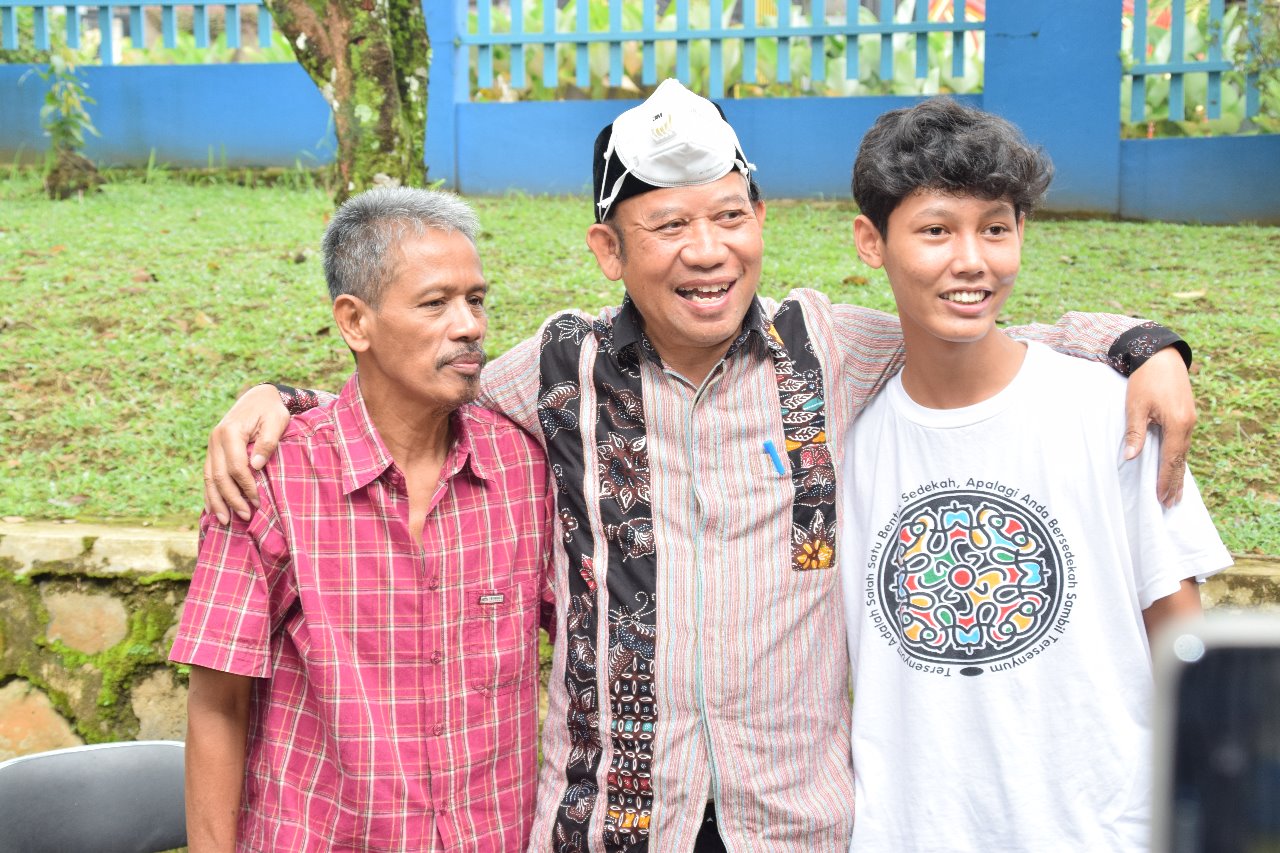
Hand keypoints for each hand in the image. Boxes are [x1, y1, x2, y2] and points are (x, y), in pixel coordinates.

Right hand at [203, 385, 289, 523]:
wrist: (259, 397)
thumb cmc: (271, 410)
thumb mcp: (276, 422)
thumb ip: (267, 442)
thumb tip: (256, 466)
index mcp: (230, 432)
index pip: (236, 467)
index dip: (246, 486)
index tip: (258, 502)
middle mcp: (215, 439)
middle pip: (219, 476)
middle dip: (232, 499)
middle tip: (246, 516)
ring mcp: (211, 445)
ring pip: (209, 478)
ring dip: (217, 501)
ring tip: (225, 521)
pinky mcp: (213, 449)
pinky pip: (208, 474)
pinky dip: (210, 492)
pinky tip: (213, 509)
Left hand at [1122, 347, 1195, 507]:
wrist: (1160, 355)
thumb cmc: (1145, 379)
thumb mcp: (1135, 406)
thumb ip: (1135, 433)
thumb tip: (1131, 458)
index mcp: (1178, 424)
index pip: (1171, 460)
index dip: (1165, 481)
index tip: (1160, 498)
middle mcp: (1188, 425)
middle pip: (1181, 460)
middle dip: (1174, 483)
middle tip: (1170, 504)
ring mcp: (1190, 420)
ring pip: (1183, 453)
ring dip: (1177, 473)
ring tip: (1175, 493)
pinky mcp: (1186, 416)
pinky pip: (1183, 443)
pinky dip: (1178, 458)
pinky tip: (1176, 467)